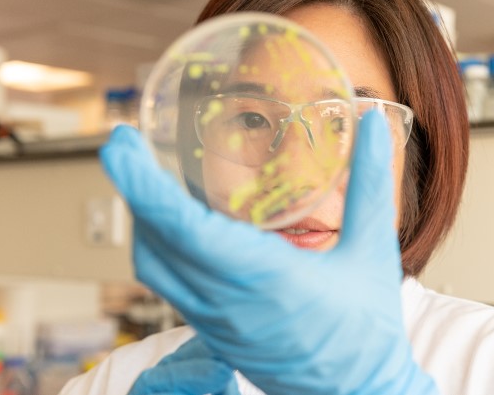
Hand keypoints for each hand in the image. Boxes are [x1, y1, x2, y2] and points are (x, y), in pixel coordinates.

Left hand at [101, 111, 437, 394]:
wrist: (359, 393)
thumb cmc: (367, 330)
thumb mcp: (374, 251)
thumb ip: (371, 183)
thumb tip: (373, 125)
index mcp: (266, 278)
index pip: (182, 228)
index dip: (142, 184)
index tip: (120, 146)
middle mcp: (228, 302)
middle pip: (153, 244)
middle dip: (130, 190)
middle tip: (125, 148)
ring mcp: (216, 323)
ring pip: (153, 269)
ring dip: (141, 221)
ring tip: (146, 182)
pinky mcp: (215, 334)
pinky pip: (168, 288)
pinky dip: (158, 250)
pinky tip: (174, 228)